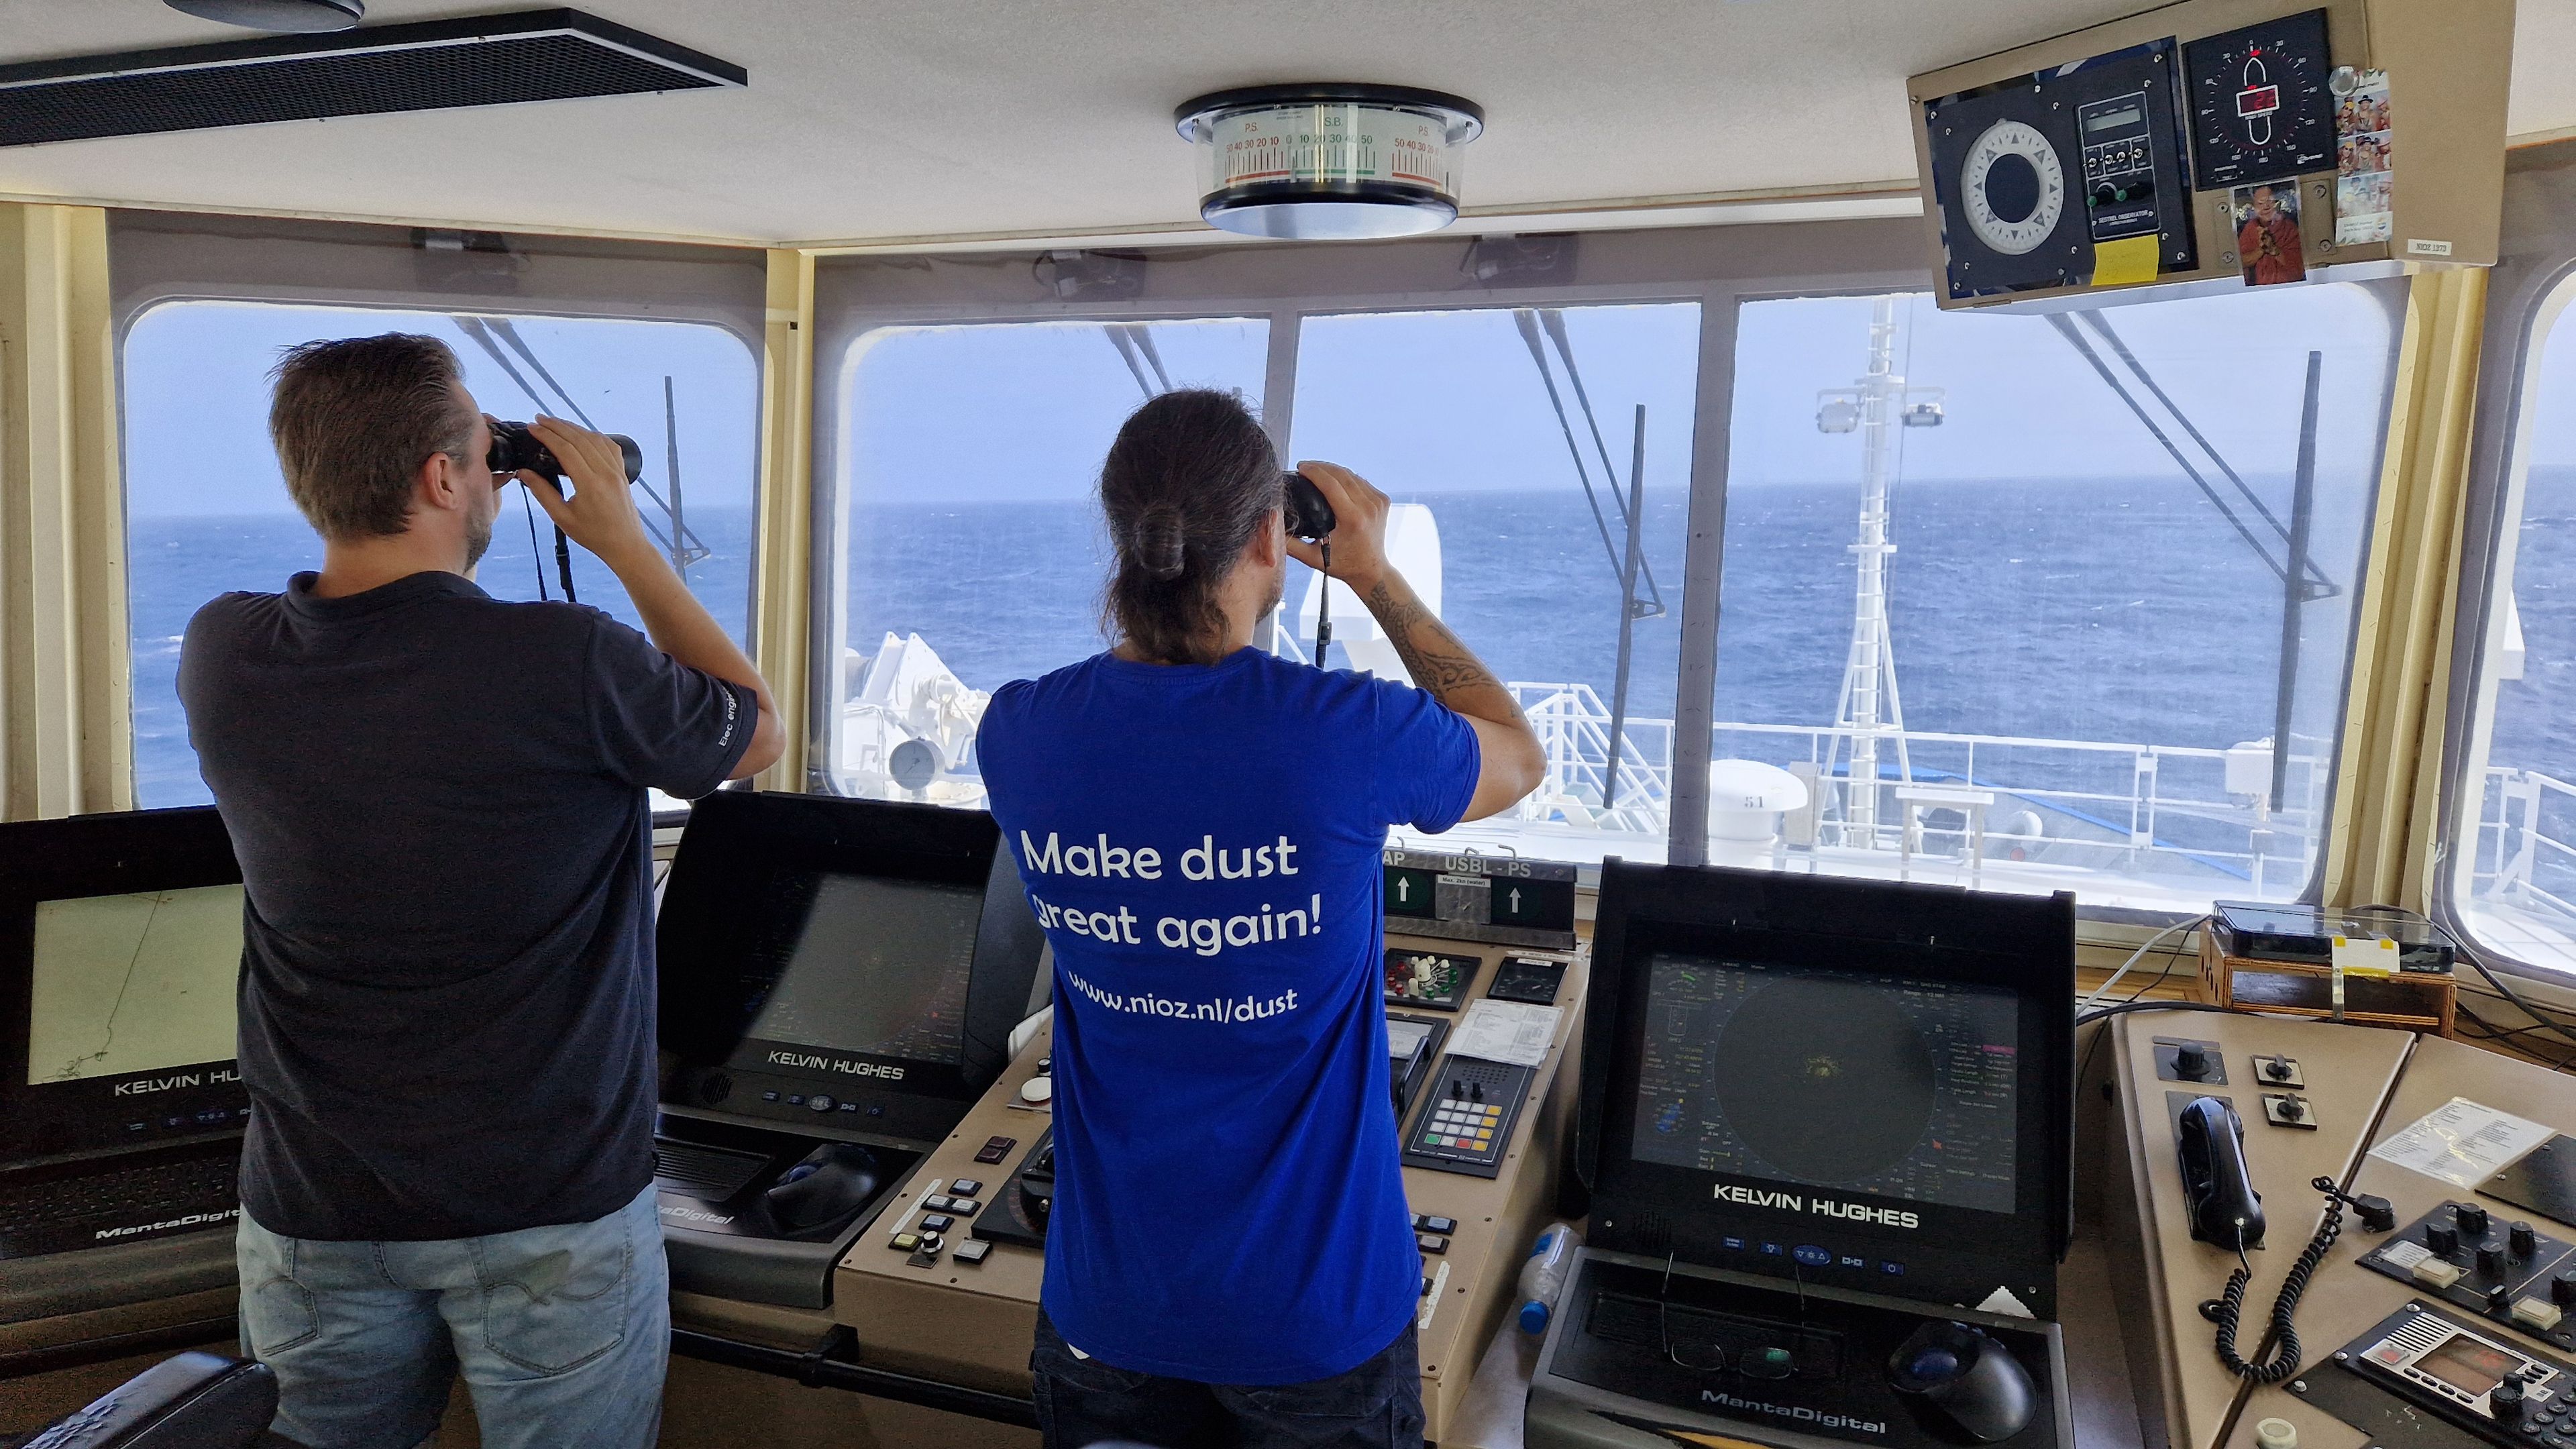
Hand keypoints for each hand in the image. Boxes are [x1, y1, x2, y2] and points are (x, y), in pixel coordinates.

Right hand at [515, 416, 653, 571]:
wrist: (626, 545)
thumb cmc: (593, 535)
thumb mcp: (562, 518)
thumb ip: (542, 493)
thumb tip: (523, 472)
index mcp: (590, 484)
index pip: (566, 450)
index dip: (547, 435)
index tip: (532, 427)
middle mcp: (606, 473)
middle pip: (580, 439)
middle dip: (557, 426)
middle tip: (539, 419)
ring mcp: (617, 471)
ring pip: (594, 439)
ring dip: (574, 428)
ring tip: (555, 423)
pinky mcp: (622, 472)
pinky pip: (608, 446)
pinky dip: (593, 436)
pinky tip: (582, 434)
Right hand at [1283, 461, 1394, 590]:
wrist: (1372, 570)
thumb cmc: (1343, 565)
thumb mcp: (1313, 558)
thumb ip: (1290, 544)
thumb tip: (1271, 526)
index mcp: (1353, 519)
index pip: (1331, 484)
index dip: (1314, 471)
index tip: (1300, 467)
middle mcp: (1369, 507)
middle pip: (1342, 474)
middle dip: (1321, 466)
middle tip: (1304, 467)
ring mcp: (1378, 502)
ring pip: (1352, 474)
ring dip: (1333, 469)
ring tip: (1316, 470)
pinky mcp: (1383, 500)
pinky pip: (1361, 481)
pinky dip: (1346, 477)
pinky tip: (1333, 478)